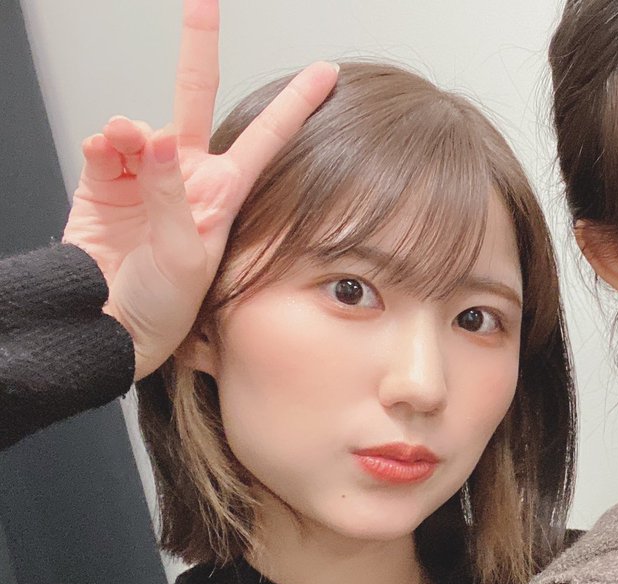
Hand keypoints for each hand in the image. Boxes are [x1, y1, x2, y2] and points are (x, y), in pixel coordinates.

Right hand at [61, 0, 337, 379]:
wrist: (113, 331)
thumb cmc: (166, 309)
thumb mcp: (186, 256)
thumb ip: (171, 194)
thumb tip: (153, 136)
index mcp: (225, 193)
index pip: (268, 137)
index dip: (298, 104)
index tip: (328, 71)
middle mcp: (187, 177)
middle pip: (195, 98)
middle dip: (198, 48)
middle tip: (204, 2)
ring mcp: (144, 177)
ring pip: (140, 125)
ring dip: (133, 131)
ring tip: (129, 146)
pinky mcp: (103, 183)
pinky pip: (104, 147)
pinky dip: (104, 144)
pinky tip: (109, 150)